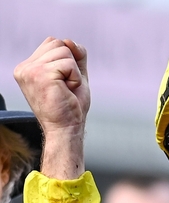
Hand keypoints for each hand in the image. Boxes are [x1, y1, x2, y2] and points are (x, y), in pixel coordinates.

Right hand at [14, 37, 90, 178]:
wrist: (66, 129)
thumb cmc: (70, 106)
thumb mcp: (75, 75)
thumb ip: (75, 55)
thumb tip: (68, 40)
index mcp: (28, 67)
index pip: (53, 43)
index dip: (68, 60)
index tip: (63, 82)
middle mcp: (24, 68)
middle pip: (59, 44)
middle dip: (71, 65)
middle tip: (65, 87)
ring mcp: (30, 71)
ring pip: (65, 52)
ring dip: (74, 72)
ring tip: (66, 89)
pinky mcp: (40, 75)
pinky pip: (69, 64)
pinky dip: (76, 78)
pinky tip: (68, 91)